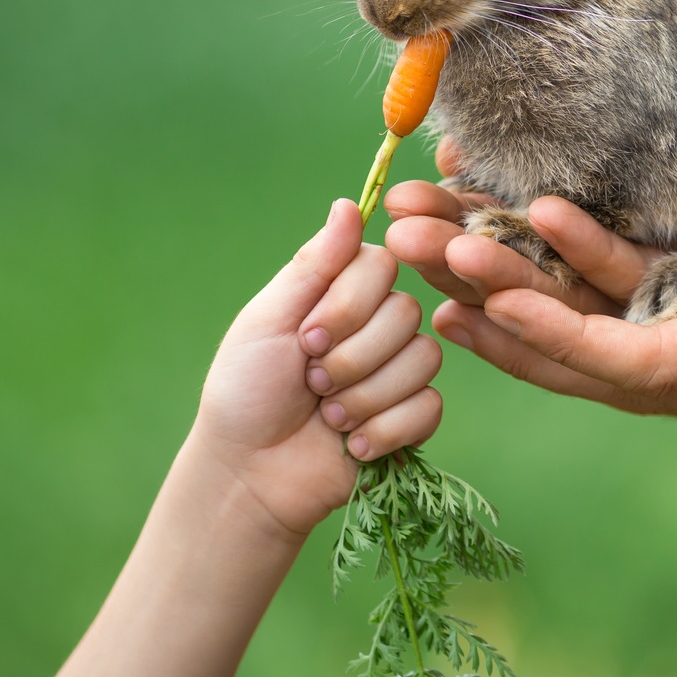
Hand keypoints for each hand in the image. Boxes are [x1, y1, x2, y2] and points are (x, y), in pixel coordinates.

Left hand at [193, 199, 443, 542]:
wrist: (248, 473)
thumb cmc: (246, 390)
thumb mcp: (269, 320)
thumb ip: (314, 265)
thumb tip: (349, 203)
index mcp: (343, 292)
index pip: (383, 265)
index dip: (349, 305)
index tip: (305, 337)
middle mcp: (377, 325)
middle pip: (406, 313)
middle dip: (351, 358)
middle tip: (311, 381)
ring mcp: (398, 371)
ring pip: (422, 360)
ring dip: (364, 398)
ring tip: (328, 418)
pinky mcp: (413, 418)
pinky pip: (430, 407)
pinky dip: (385, 430)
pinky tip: (353, 446)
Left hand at [409, 117, 676, 422]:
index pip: (652, 369)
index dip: (564, 336)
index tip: (484, 294)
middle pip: (605, 364)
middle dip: (512, 316)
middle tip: (417, 260)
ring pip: (614, 341)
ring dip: (531, 298)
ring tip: (439, 251)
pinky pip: (648, 309)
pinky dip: (583, 279)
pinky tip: (530, 234)